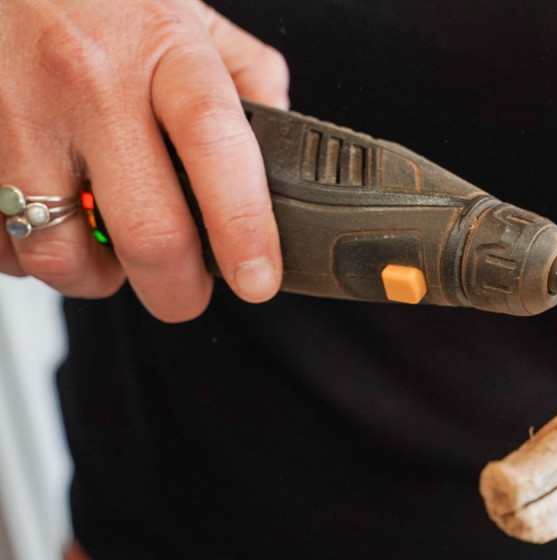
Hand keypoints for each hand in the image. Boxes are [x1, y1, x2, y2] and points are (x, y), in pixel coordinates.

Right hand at [0, 0, 288, 320]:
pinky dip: (30, 252)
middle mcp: (87, 80)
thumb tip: (284, 145)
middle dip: (177, 290)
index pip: (217, 149)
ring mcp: (17, 112)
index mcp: (161, 48)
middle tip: (185, 291)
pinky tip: (46, 220)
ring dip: (95, 277)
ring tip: (107, 253)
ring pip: (63, 253)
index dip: (244, 228)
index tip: (258, 278)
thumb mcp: (185, 11)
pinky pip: (2, 241)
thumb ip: (245, 74)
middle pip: (148, 231)